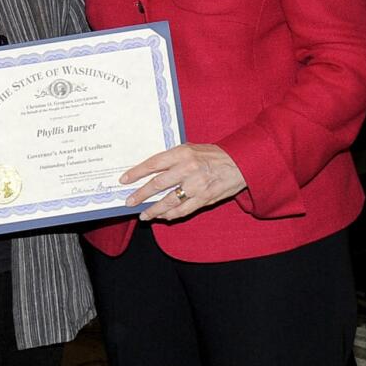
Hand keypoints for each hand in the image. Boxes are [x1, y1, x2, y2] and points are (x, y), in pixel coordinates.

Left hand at [122, 143, 245, 221]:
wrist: (240, 163)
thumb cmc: (213, 155)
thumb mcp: (192, 148)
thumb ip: (173, 158)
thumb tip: (151, 170)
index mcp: (183, 153)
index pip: (153, 163)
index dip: (137, 172)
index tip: (124, 180)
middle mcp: (188, 168)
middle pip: (157, 184)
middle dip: (141, 194)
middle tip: (129, 201)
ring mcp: (196, 185)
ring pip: (168, 201)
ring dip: (154, 209)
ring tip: (144, 214)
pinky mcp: (204, 198)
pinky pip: (183, 210)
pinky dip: (171, 214)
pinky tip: (163, 216)